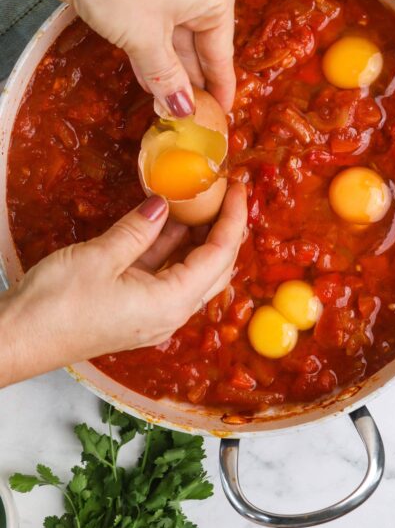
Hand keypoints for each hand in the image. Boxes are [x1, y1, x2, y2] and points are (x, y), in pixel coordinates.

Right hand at [0, 185, 246, 386]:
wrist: (18, 340)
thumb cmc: (56, 305)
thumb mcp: (100, 256)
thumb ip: (138, 229)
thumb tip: (163, 205)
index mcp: (171, 302)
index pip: (220, 255)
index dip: (234, 219)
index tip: (240, 188)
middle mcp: (170, 312)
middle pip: (214, 266)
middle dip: (224, 228)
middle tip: (226, 192)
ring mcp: (153, 313)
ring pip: (190, 270)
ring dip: (198, 236)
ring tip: (201, 199)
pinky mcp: (135, 308)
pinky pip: (165, 274)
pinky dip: (171, 246)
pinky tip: (167, 220)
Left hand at [67, 0, 236, 116]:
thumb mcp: (147, 42)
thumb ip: (168, 81)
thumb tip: (184, 110)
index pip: (222, 52)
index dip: (219, 88)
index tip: (221, 115)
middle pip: (201, 44)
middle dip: (190, 82)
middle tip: (191, 117)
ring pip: (177, 37)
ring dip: (169, 71)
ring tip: (168, 107)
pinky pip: (159, 26)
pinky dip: (154, 52)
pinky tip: (151, 82)